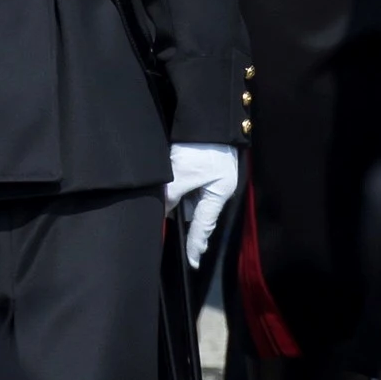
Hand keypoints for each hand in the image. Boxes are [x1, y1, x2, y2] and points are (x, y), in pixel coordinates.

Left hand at [168, 144, 240, 265]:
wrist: (208, 118)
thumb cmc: (201, 145)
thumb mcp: (183, 173)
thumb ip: (172, 196)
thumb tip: (162, 212)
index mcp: (218, 194)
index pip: (204, 226)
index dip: (197, 245)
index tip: (193, 262)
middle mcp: (217, 190)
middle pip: (194, 211)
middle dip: (179, 211)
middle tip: (166, 209)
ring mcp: (211, 179)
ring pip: (189, 197)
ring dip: (178, 195)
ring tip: (170, 185)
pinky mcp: (203, 169)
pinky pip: (189, 185)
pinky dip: (179, 184)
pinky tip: (173, 177)